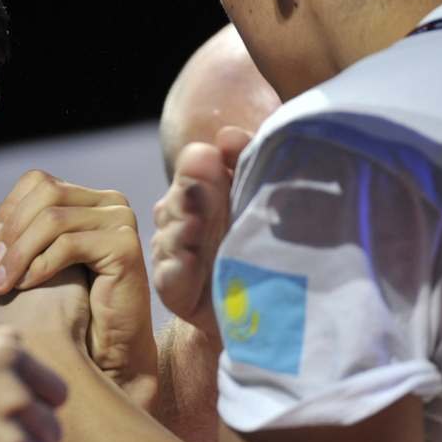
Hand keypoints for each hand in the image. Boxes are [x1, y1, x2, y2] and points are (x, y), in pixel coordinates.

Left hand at [0, 171, 156, 404]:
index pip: (37, 181)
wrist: (100, 352)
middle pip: (46, 193)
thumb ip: (18, 232)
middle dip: (12, 231)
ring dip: (20, 253)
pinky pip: (70, 244)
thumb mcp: (34, 261)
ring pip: (53, 219)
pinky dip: (41, 265)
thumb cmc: (63, 310)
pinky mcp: (126, 245)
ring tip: (2, 283)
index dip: (8, 212)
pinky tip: (26, 286)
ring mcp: (121, 220)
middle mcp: (109, 202)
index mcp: (88, 199)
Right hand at [152, 127, 249, 336]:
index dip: (200, 164)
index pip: (194, 166)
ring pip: (170, 234)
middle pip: (178, 198)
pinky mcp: (175, 288)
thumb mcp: (264, 197)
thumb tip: (227, 136)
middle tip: (198, 187)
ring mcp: (176, 252)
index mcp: (204, 189)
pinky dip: (179, 267)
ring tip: (193, 223)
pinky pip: (170, 275)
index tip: (213, 159)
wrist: (272, 304)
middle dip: (189, 192)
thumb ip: (248, 162)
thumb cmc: (268, 244)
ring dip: (182, 227)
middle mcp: (184, 217)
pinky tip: (190, 258)